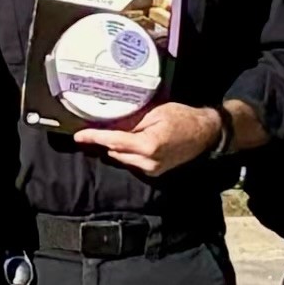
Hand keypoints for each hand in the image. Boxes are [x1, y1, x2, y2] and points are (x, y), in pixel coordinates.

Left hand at [75, 99, 229, 178]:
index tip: (78, 136)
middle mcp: (148, 162)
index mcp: (148, 145)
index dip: (94, 137)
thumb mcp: (155, 112)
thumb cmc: (182, 117)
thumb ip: (132, 121)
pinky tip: (127, 141)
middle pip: (115, 152)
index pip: (114, 141)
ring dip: (115, 147)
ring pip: (122, 158)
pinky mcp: (154, 172)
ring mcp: (152, 170)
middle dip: (103, 141)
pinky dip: (126, 152)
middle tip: (92, 129)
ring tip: (108, 132)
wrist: (205, 133)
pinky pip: (132, 162)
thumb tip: (110, 124)